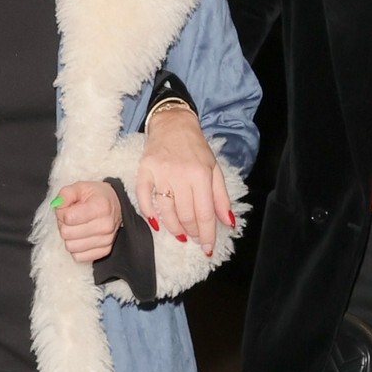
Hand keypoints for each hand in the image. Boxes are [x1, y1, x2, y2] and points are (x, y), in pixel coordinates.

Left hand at [55, 179, 121, 262]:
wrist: (115, 205)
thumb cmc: (96, 196)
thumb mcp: (80, 187)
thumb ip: (66, 194)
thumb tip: (57, 204)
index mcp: (101, 206)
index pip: (68, 218)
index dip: (62, 212)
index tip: (68, 208)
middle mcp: (106, 225)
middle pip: (67, 233)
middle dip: (63, 225)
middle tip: (70, 219)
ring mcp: (107, 240)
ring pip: (71, 246)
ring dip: (69, 238)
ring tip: (75, 228)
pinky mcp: (105, 251)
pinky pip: (78, 257)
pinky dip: (76, 249)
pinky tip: (81, 238)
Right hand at [137, 106, 233, 256]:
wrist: (173, 124)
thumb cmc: (196, 148)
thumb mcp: (214, 169)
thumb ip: (221, 197)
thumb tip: (228, 222)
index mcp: (201, 174)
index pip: (204, 213)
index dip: (206, 235)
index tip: (207, 248)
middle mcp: (181, 174)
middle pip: (185, 215)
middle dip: (191, 232)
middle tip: (193, 238)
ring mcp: (160, 173)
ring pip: (166, 211)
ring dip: (173, 228)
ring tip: (180, 234)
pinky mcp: (144, 170)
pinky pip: (144, 198)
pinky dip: (149, 214)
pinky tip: (156, 224)